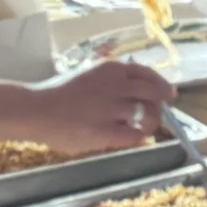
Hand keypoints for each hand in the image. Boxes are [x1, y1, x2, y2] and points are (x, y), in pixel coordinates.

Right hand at [23, 61, 176, 154]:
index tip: (169, 93)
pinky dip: (138, 136)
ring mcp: (112, 109)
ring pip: (148, 115)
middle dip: (160, 105)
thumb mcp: (87, 74)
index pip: (148, 74)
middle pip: (154, 94)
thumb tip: (135, 89)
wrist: (36, 110)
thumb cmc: (58, 93)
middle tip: (157, 113)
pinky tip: (132, 137)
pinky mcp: (106, 131)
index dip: (161, 85)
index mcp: (111, 69)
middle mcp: (116, 85)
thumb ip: (110, 79)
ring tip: (143, 127)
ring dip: (150, 122)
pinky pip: (135, 135)